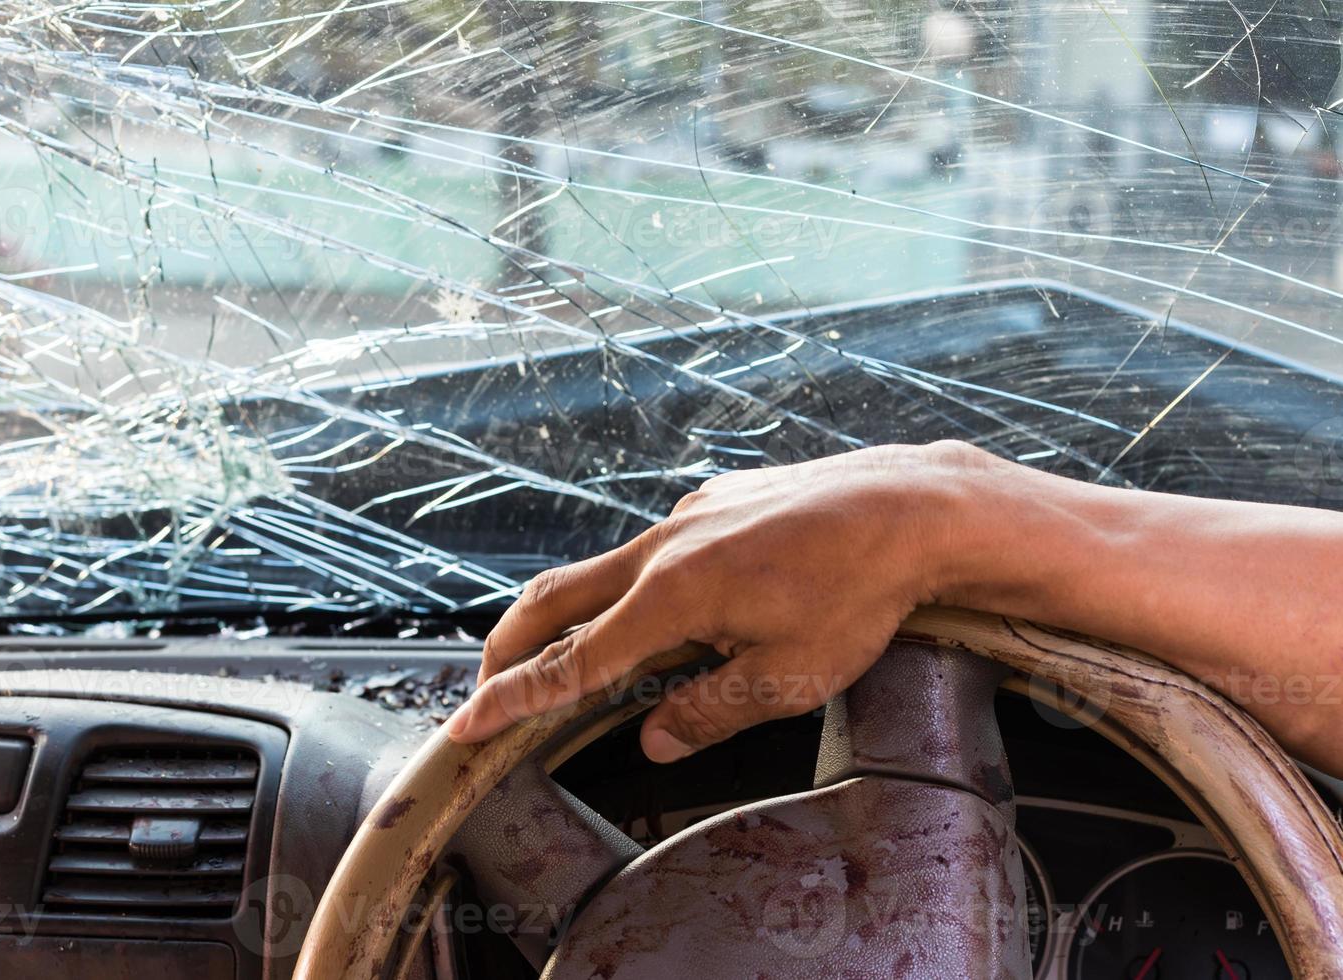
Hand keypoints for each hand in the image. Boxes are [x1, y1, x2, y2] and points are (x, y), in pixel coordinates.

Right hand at [445, 442, 982, 761]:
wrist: (910, 506)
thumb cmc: (857, 595)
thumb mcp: (787, 679)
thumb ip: (708, 710)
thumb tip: (654, 740)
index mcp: (669, 597)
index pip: (569, 661)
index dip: (512, 698)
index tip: (468, 724)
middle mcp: (662, 548)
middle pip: (554, 600)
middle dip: (508, 648)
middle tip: (487, 689)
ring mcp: (687, 517)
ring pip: (601, 570)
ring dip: (568, 616)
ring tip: (566, 657)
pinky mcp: (716, 500)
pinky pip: (653, 549)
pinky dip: (630, 588)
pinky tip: (667, 611)